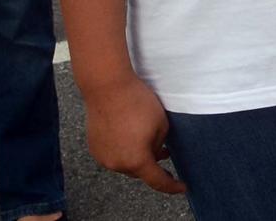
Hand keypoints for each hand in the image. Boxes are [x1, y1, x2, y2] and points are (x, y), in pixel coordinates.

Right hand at [83, 73, 185, 195]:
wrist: (108, 88)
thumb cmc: (137, 103)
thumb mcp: (161, 125)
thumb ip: (159, 145)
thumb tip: (155, 151)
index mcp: (137, 160)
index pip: (158, 181)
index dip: (172, 186)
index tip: (181, 187)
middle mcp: (117, 164)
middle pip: (139, 171)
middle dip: (152, 164)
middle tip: (164, 152)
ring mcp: (103, 157)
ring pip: (125, 163)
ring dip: (136, 156)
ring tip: (146, 139)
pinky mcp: (94, 148)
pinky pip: (113, 155)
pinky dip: (123, 149)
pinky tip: (128, 134)